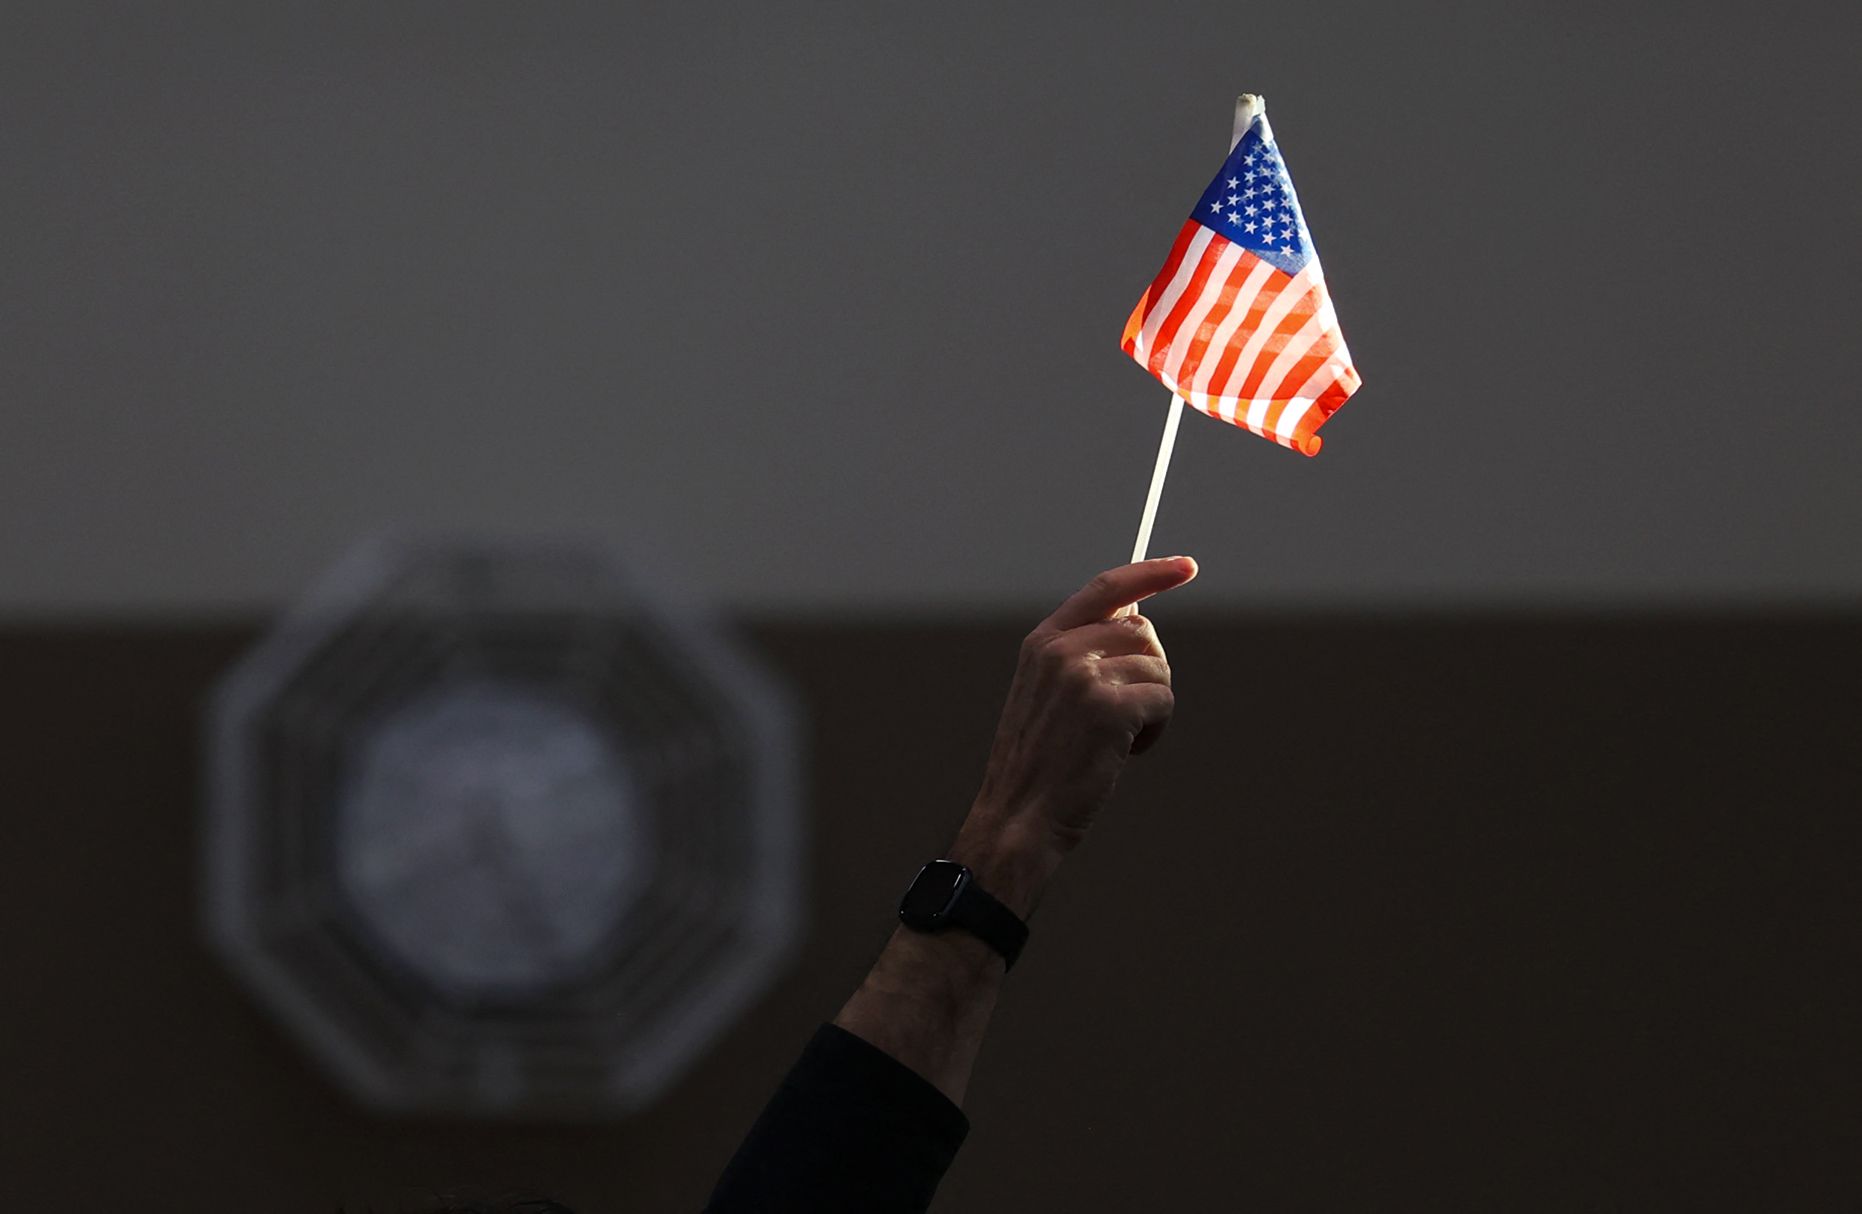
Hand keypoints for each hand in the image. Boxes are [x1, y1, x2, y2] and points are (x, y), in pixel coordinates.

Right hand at [951, 556, 1196, 914]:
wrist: (1019, 818)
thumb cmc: (1039, 765)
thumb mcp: (1045, 694)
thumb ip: (1081, 653)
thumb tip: (1137, 622)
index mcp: (1042, 641)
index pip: (1107, 589)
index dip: (1151, 573)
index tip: (1186, 566)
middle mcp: (1061, 649)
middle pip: (1143, 632)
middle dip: (1148, 671)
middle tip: (1123, 713)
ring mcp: (1084, 676)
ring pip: (1158, 669)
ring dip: (1151, 707)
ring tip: (1115, 740)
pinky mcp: (1111, 707)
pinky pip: (1164, 700)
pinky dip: (1155, 731)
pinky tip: (1125, 753)